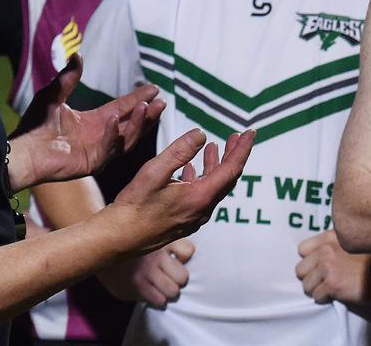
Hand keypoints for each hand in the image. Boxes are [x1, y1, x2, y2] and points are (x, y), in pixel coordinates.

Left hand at [7, 55, 164, 189]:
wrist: (22, 147)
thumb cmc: (35, 124)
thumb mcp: (54, 95)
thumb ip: (68, 78)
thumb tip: (78, 54)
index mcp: (93, 122)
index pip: (122, 109)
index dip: (137, 99)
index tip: (154, 89)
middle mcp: (100, 137)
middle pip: (131, 125)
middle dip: (147, 114)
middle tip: (160, 102)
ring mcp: (98, 151)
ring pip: (126, 139)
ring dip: (138, 124)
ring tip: (147, 108)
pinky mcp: (91, 163)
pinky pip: (107, 149)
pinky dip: (112, 135)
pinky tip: (115, 120)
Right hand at [103, 238, 194, 307]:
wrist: (99, 248)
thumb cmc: (128, 243)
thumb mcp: (148, 233)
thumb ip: (168, 240)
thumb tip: (186, 253)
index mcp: (160, 242)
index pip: (187, 252)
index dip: (183, 257)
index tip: (175, 258)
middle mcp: (155, 258)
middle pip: (183, 277)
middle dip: (178, 279)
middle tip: (170, 277)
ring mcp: (145, 275)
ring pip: (173, 292)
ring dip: (169, 291)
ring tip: (162, 287)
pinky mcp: (136, 289)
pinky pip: (158, 301)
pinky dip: (158, 299)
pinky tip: (151, 293)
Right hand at [109, 128, 255, 255]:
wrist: (119, 238)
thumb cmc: (134, 206)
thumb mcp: (154, 171)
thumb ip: (180, 152)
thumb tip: (201, 135)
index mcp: (200, 197)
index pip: (231, 169)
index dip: (242, 149)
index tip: (251, 133)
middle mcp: (202, 210)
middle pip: (226, 179)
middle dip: (232, 156)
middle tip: (236, 137)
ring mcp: (194, 218)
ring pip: (213, 188)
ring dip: (215, 166)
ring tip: (213, 148)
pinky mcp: (184, 222)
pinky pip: (201, 197)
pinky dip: (201, 179)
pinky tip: (190, 169)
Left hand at [295, 229, 370, 308]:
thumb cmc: (367, 262)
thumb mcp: (348, 243)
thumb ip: (330, 245)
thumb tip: (310, 255)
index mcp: (329, 238)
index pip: (301, 249)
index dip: (309, 261)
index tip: (319, 267)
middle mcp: (326, 250)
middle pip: (300, 270)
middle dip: (311, 278)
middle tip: (323, 281)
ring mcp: (328, 267)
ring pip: (306, 285)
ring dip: (317, 290)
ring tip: (330, 289)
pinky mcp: (333, 284)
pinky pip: (317, 296)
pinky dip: (325, 299)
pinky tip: (336, 295)